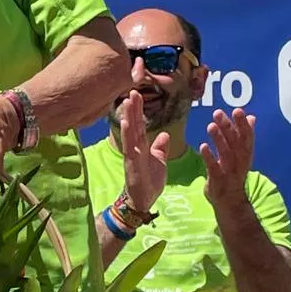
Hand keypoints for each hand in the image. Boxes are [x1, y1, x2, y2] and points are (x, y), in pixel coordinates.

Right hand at [118, 92, 169, 214]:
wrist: (143, 201)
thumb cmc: (149, 182)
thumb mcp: (159, 161)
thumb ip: (160, 148)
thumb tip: (164, 134)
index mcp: (142, 146)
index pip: (140, 125)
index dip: (139, 110)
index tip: (138, 94)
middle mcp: (135, 148)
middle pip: (134, 124)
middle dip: (133, 108)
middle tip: (132, 90)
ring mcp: (132, 155)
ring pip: (130, 132)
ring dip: (129, 116)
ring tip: (128, 101)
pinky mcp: (132, 164)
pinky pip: (129, 147)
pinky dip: (127, 134)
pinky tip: (126, 123)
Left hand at [201, 108, 255, 209]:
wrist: (231, 202)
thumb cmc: (234, 174)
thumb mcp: (242, 154)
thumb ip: (244, 136)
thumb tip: (251, 117)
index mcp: (245, 154)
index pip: (247, 137)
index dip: (243, 124)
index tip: (238, 110)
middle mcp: (239, 161)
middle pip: (235, 142)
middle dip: (228, 127)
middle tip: (218, 113)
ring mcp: (229, 171)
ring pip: (225, 153)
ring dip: (218, 139)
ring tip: (211, 126)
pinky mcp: (218, 180)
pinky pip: (214, 168)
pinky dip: (209, 157)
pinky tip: (203, 146)